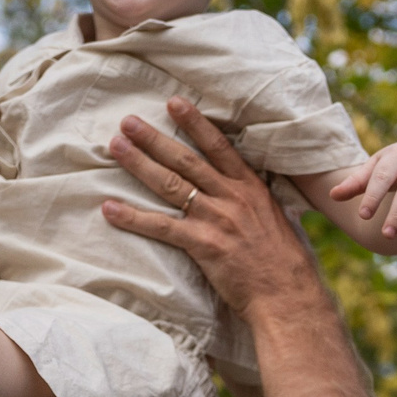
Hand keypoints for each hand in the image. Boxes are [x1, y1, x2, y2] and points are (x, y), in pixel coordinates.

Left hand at [102, 98, 325, 321]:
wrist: (287, 294)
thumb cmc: (282, 262)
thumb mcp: (273, 218)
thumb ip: (252, 200)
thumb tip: (238, 188)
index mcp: (250, 187)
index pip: (218, 146)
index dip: (195, 122)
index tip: (174, 103)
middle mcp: (231, 197)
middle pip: (185, 160)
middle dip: (154, 138)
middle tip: (128, 121)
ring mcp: (216, 219)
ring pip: (169, 184)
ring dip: (139, 164)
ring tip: (115, 147)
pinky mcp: (203, 244)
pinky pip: (160, 227)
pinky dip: (132, 217)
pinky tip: (109, 209)